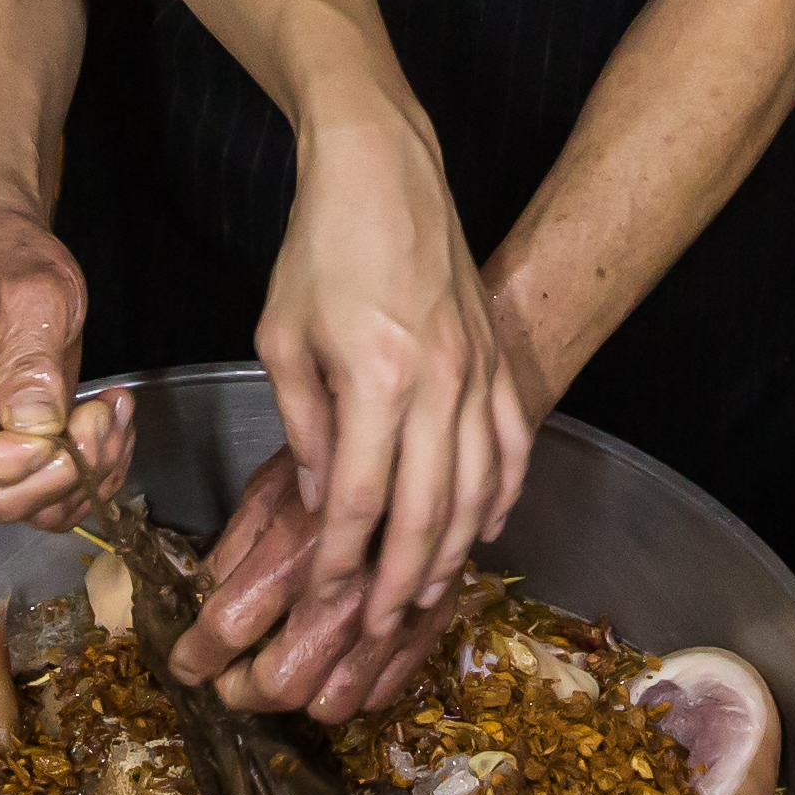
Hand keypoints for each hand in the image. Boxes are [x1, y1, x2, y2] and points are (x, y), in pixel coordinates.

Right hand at [0, 204, 132, 522]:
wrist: (4, 250)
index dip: (3, 465)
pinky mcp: (27, 442)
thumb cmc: (8, 261)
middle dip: (61, 473)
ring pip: (34, 503)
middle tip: (98, 418)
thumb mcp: (30, 296)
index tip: (54, 431)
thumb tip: (36, 429)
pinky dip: (99, 469)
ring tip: (114, 413)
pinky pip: (59, 487)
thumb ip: (29, 363)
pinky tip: (115, 422)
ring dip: (90, 474)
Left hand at [174, 448, 480, 721]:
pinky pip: (383, 691)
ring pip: (334, 703)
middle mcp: (344, 593)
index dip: (194, 655)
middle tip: (228, 678)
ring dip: (297, 700)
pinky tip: (333, 666)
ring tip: (281, 672)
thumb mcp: (268, 487)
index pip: (226, 629)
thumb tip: (201, 600)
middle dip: (240, 690)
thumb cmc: (338, 454)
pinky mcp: (430, 622)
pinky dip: (350, 692)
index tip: (185, 662)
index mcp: (294, 552)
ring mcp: (392, 614)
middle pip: (279, 683)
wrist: (423, 438)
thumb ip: (234, 548)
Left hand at [181, 111, 535, 713]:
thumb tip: (318, 495)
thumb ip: (303, 423)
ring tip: (426, 593)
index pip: (360, 500)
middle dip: (400, 580)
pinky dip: (501, 494)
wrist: (384, 170)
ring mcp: (479, 371)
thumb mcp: (283, 338)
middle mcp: (440, 382)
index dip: (340, 563)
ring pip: (478, 488)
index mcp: (376, 378)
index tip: (322, 603)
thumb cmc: (320, 248)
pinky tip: (485, 527)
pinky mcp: (497, 357)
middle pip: (430, 512)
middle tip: (377, 625)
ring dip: (454, 551)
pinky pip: (512, 444)